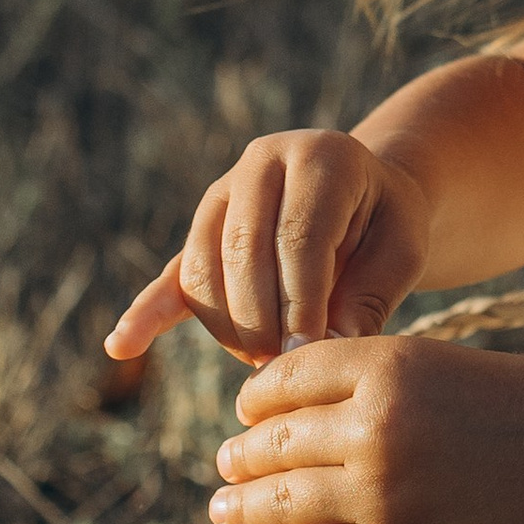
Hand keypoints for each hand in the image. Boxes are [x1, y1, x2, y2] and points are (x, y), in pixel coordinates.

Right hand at [105, 128, 433, 368]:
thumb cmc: (389, 225)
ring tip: (267, 361)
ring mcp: (223, 192)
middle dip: (262, 320)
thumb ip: (367, 296)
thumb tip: (320, 354)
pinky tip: (122, 346)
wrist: (368, 195)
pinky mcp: (202, 228)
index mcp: (320, 156)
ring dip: (230, 327)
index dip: (301, 301)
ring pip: (205, 270)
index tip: (308, 354)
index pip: (297, 235)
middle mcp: (262, 162)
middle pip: (242, 253)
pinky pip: (172, 274)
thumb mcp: (402, 251)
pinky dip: (148, 312)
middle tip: (286, 367)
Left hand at [207, 334, 523, 523]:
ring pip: (281, 504)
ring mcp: (385, 492)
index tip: (248, 412)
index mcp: (384, 364)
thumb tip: (278, 421)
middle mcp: (375, 425)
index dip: (254, 399)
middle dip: (240, 458)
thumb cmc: (511, 400)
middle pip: (270, 443)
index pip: (281, 380)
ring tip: (227, 511)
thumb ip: (359, 383)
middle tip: (226, 466)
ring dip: (243, 510)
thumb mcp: (431, 362)